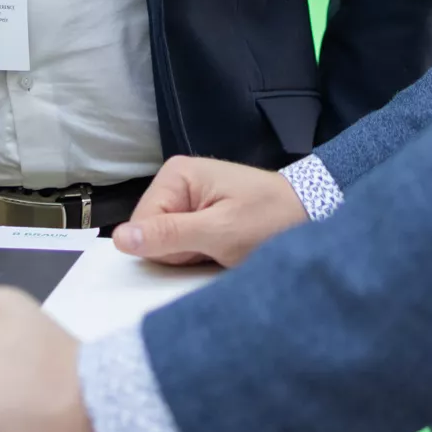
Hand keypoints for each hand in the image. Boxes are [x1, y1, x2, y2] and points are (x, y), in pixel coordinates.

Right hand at [112, 155, 308, 267]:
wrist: (312, 216)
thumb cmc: (270, 219)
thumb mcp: (220, 232)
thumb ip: (169, 235)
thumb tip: (119, 238)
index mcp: (176, 175)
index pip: (141, 224)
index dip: (166, 247)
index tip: (201, 247)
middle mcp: (177, 184)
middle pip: (152, 235)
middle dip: (180, 252)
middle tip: (216, 247)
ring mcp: (189, 201)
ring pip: (167, 245)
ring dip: (193, 255)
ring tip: (224, 247)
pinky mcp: (200, 218)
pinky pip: (184, 246)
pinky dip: (202, 255)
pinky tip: (223, 249)